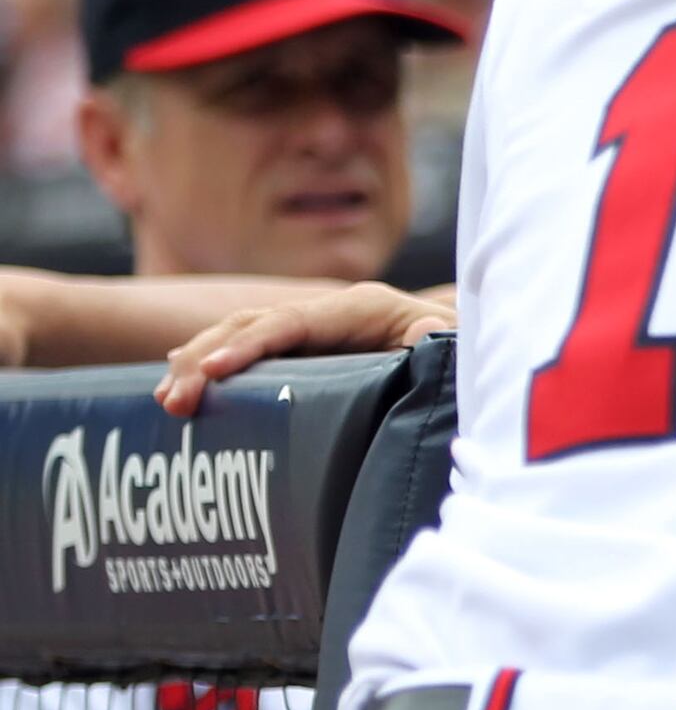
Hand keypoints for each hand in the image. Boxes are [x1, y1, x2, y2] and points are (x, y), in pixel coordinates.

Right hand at [156, 284, 455, 417]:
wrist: (471, 345)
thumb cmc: (462, 348)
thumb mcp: (452, 344)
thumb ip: (437, 342)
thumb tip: (429, 337)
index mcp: (361, 307)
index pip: (291, 323)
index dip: (249, 346)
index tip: (213, 372)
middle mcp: (330, 312)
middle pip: (252, 326)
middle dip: (206, 359)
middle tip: (174, 401)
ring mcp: (315, 328)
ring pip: (241, 335)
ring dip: (199, 363)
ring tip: (168, 399)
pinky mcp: (308, 348)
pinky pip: (250, 349)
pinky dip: (212, 360)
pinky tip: (178, 377)